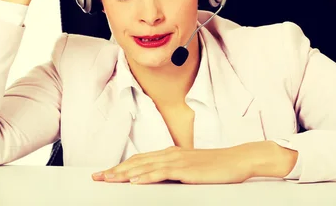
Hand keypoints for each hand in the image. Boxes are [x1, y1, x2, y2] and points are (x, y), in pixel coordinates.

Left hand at [91, 141, 294, 184]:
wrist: (239, 159)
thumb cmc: (218, 165)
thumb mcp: (193, 168)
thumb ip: (176, 170)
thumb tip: (161, 176)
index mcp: (171, 153)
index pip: (140, 159)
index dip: (121, 166)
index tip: (106, 173)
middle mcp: (171, 154)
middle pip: (137, 162)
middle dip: (115, 170)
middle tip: (97, 177)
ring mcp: (178, 160)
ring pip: (144, 166)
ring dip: (124, 173)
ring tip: (108, 179)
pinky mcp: (186, 169)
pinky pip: (161, 173)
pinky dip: (145, 176)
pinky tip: (134, 181)